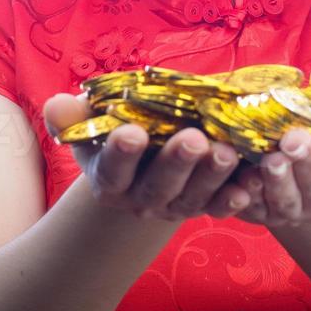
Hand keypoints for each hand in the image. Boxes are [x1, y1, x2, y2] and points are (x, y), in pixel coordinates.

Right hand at [42, 92, 250, 221]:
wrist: (143, 164)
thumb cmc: (113, 131)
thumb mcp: (90, 123)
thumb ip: (72, 117)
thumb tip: (58, 105)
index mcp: (109, 178)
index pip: (112, 169)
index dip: (121, 154)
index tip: (131, 132)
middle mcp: (141, 199)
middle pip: (159, 186)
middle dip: (177, 163)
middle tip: (194, 138)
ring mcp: (175, 206)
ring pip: (194, 197)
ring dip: (212, 176)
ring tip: (226, 151)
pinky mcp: (205, 205)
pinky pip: (221, 206)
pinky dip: (238, 195)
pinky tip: (252, 180)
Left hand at [232, 96, 310, 227]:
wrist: (297, 166)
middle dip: (308, 162)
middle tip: (295, 138)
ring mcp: (291, 211)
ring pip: (285, 202)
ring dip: (276, 181)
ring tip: (269, 158)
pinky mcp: (258, 212)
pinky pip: (250, 209)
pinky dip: (245, 197)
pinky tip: (240, 180)